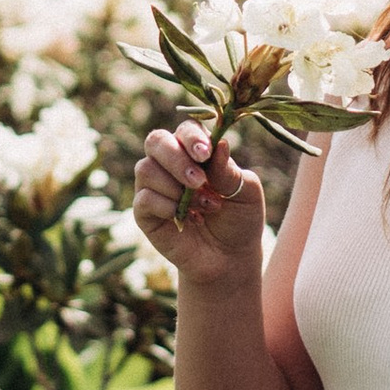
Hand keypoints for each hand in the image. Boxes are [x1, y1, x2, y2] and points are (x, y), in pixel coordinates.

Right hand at [132, 122, 267, 287]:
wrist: (229, 259)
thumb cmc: (239, 219)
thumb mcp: (245, 193)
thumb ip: (229, 170)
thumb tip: (218, 143)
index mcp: (196, 152)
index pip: (185, 130)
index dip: (192, 138)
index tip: (206, 154)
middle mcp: (170, 164)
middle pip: (156, 141)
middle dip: (176, 159)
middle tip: (198, 181)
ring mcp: (154, 187)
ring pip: (146, 169)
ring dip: (176, 188)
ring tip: (204, 207)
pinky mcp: (144, 213)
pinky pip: (144, 199)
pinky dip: (167, 207)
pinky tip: (188, 219)